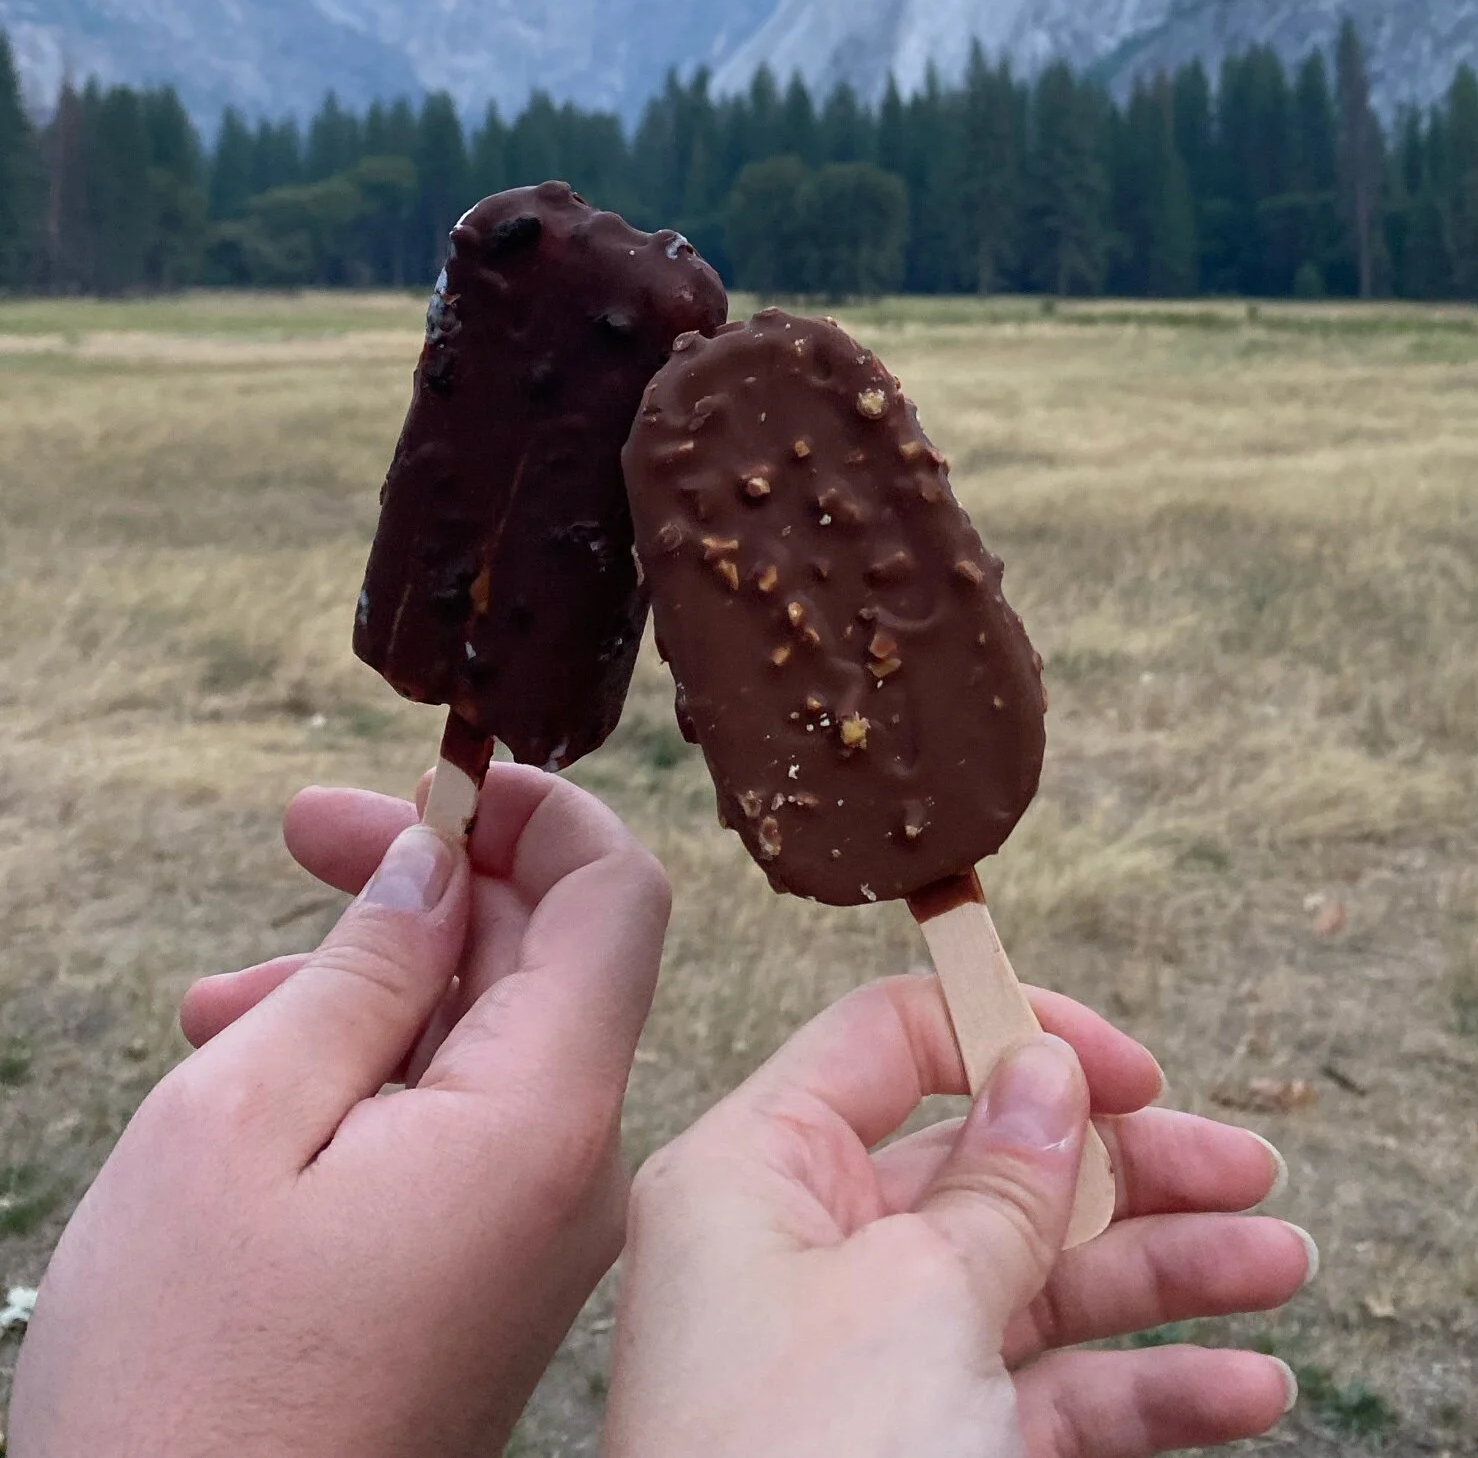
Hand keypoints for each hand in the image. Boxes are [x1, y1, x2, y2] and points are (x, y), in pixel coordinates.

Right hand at [11, 766, 667, 1457]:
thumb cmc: (187, 1383)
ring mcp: (534, 1236)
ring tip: (222, 1000)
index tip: (431, 770)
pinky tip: (256, 1073)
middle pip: (547, 958)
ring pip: (485, 1041)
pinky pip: (459, 1127)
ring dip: (371, 985)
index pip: (614, 897)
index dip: (533, 809)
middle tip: (304, 833)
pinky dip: (372, 1075)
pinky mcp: (486, 1282)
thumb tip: (437, 866)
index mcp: (544, 1117)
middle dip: (429, 881)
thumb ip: (364, 970)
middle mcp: (574, 1172)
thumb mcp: (242, 1121)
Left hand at [608, 975, 1309, 1457]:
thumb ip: (1001, 1181)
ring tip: (1286, 1266)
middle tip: (1253, 1170)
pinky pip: (1053, 1398)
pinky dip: (1149, 1391)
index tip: (1135, 1073)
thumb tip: (1048, 1070)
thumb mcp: (915, 1297)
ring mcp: (875, 1367)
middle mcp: (812, 1257)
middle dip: (1132, 1169)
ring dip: (1168, 1273)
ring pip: (1042, 1283)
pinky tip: (1246, 1392)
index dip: (1016, 1037)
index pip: (892, 1045)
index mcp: (760, 1177)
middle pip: (994, 1167)